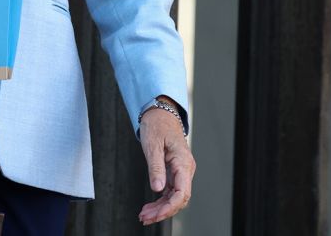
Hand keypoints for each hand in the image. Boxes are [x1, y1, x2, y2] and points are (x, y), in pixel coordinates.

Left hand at [138, 99, 194, 224]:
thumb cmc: (157, 125)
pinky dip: (160, 200)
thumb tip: (158, 189)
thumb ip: (156, 168)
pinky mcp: (175, 171)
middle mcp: (185, 169)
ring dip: (161, 208)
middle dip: (163, 211)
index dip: (169, 207)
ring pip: (174, 197)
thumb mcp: (152, 145)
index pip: (182, 193)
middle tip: (145, 218)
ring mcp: (181, 171)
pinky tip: (150, 206)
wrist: (160, 112)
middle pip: (179, 199)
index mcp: (183, 162)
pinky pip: (171, 190)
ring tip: (144, 215)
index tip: (155, 214)